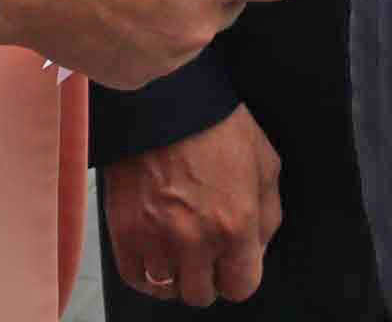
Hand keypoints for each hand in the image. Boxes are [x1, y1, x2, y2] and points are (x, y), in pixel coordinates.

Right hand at [106, 106, 282, 306]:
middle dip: (207, 275)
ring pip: (166, 288)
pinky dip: (145, 271)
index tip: (232, 262)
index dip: (238, 274)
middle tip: (204, 250)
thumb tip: (257, 247)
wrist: (165, 98)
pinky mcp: (123, 231)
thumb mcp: (265, 164)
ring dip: (174, 272)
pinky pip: (134, 277)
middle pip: (201, 294)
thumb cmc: (216, 124)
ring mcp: (155, 238)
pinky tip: (154, 251)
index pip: (241, 287)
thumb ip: (268, 215)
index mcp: (235, 225)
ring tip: (177, 246)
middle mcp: (195, 240)